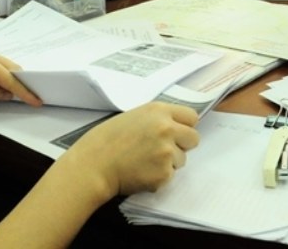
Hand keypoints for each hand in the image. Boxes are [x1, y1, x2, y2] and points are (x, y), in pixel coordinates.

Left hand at [0, 45, 41, 104]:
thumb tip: (7, 94)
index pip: (10, 77)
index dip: (24, 90)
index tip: (37, 100)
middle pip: (11, 67)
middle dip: (22, 82)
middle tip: (34, 97)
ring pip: (4, 65)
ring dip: (12, 78)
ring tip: (22, 93)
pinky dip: (2, 74)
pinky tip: (4, 84)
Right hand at [64, 102, 199, 197]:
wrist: (94, 164)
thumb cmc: (107, 140)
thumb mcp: (134, 117)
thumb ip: (157, 119)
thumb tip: (176, 127)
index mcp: (159, 111)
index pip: (191, 117)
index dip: (184, 126)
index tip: (177, 132)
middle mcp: (167, 129)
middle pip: (193, 138)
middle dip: (182, 145)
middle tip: (163, 150)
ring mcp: (167, 152)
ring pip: (181, 159)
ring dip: (168, 162)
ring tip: (144, 161)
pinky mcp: (163, 174)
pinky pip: (170, 176)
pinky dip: (158, 177)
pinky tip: (140, 172)